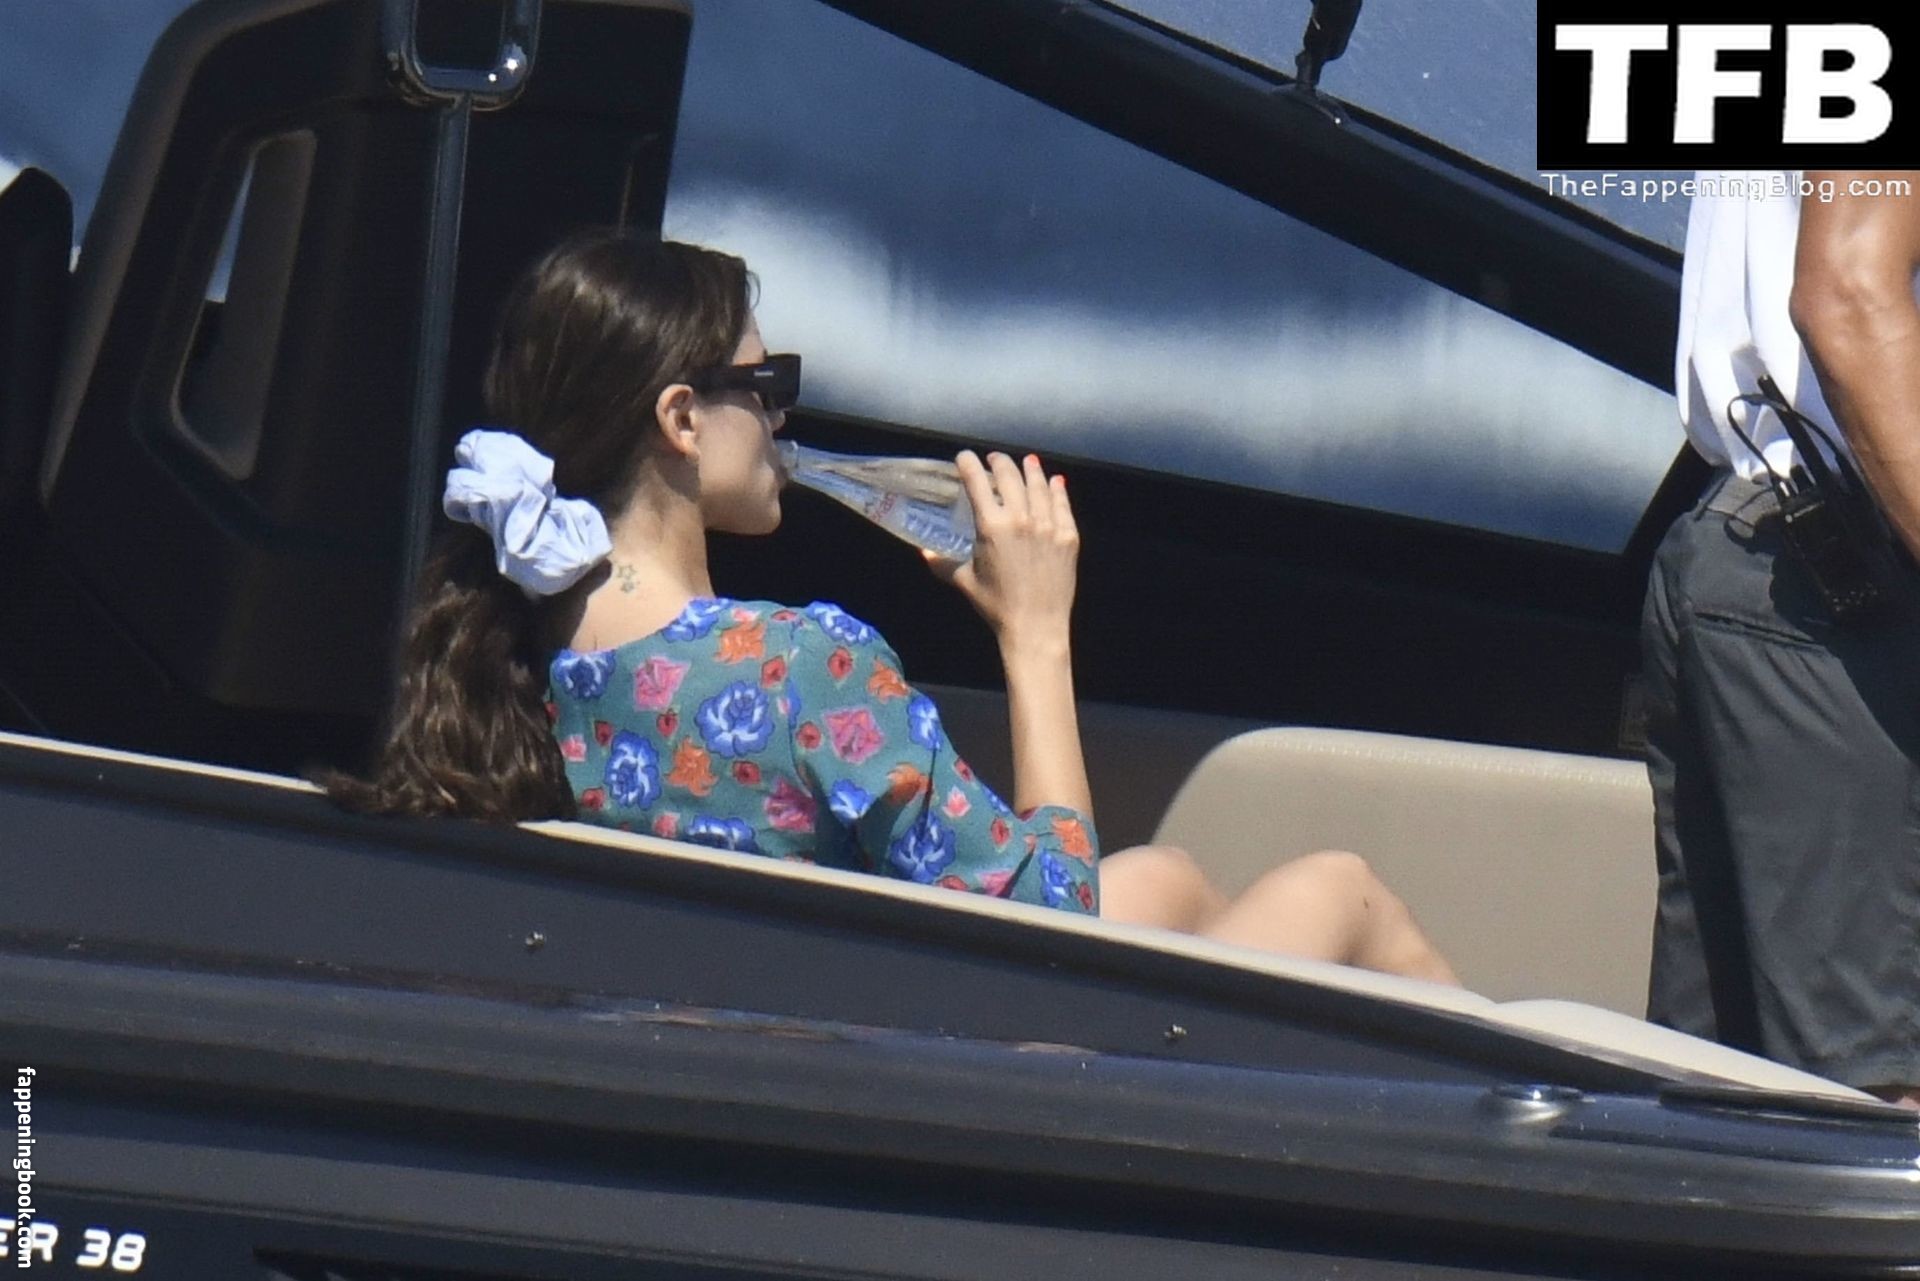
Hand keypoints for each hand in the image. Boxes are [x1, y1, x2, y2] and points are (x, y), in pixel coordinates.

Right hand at [926, 451, 1078, 652]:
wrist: (1036, 625)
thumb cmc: (996, 605)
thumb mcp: (964, 582)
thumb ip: (942, 563)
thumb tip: (924, 553)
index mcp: (991, 525)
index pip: (976, 481)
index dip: (968, 463)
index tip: (965, 457)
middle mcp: (1021, 517)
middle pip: (1009, 475)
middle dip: (999, 462)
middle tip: (994, 459)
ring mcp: (1047, 524)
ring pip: (1038, 485)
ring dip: (1030, 470)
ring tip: (1027, 462)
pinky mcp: (1068, 535)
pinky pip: (1062, 504)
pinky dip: (1057, 490)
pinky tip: (1055, 482)